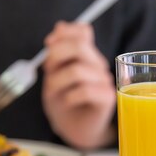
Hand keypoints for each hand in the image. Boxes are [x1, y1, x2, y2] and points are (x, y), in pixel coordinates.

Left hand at [42, 22, 116, 149]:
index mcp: (86, 55)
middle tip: (48, 72)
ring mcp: (105, 81)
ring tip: (53, 93)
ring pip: (78, 71)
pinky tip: (67, 103)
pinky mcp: (107, 99)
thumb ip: (57, 51)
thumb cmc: (63, 100)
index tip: (48, 44)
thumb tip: (60, 26)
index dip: (64, 33)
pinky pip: (85, 91)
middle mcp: (98, 65)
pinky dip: (69, 97)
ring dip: (57, 82)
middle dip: (56, 56)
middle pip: (80, 46)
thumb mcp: (54, 73)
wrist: (74, 129)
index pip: (83, 31)